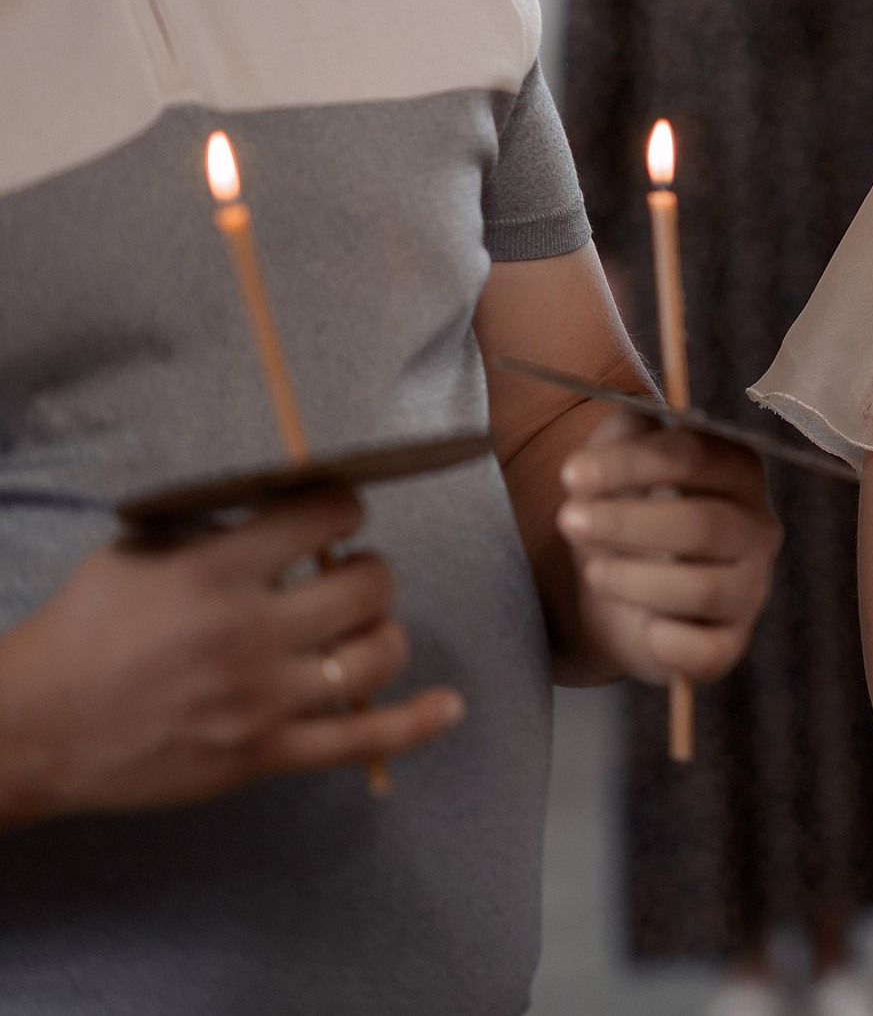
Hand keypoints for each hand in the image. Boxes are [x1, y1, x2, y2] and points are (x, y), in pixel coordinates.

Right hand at [0, 488, 462, 829]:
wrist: (34, 728)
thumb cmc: (84, 630)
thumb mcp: (139, 551)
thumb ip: (217, 527)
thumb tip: (293, 501)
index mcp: (214, 571)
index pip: (325, 515)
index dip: (344, 508)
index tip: (338, 516)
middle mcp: (248, 632)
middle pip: (368, 586)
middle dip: (369, 572)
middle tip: (347, 576)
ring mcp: (261, 699)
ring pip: (376, 655)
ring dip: (382, 634)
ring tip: (358, 630)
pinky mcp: (263, 755)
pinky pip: (362, 741)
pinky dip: (416, 722)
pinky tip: (448, 706)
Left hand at [555, 412, 777, 685]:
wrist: (621, 585)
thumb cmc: (629, 507)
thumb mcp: (619, 457)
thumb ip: (622, 434)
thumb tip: (608, 446)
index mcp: (738, 471)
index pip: (697, 457)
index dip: (631, 465)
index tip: (571, 474)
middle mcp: (757, 528)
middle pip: (705, 524)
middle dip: (626, 523)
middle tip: (568, 521)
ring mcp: (749, 589)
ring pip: (703, 588)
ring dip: (634, 579)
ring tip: (591, 572)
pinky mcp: (730, 643)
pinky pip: (707, 651)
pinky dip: (667, 642)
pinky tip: (642, 628)